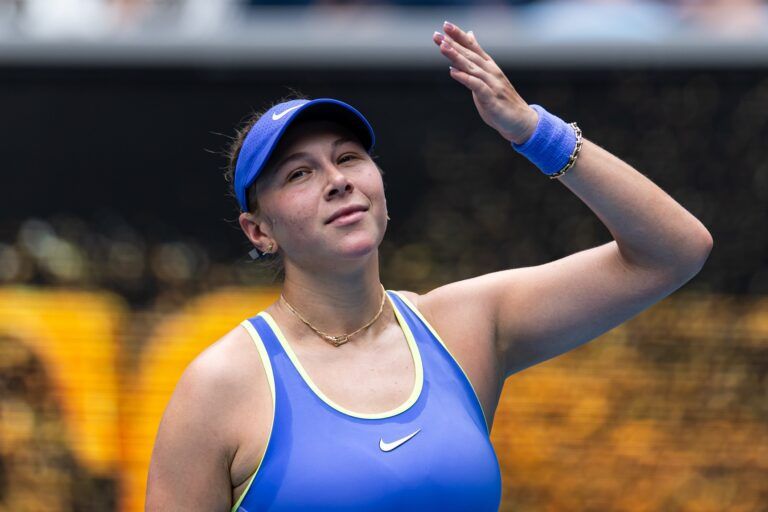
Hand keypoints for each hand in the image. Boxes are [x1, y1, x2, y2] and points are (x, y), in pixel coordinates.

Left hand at [433, 21, 537, 144]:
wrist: (520, 121)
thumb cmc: (501, 100)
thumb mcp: (487, 78)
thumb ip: (476, 60)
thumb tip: (469, 38)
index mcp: (489, 67)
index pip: (473, 47)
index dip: (459, 36)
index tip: (445, 25)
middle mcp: (491, 72)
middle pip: (470, 54)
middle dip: (453, 43)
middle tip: (438, 33)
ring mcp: (492, 84)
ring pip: (472, 67)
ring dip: (457, 57)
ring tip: (443, 47)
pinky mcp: (491, 99)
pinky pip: (477, 86)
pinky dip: (465, 78)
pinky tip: (453, 72)